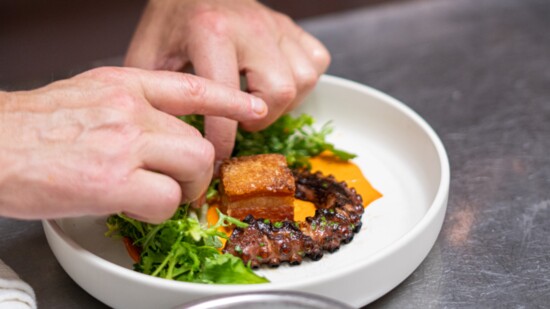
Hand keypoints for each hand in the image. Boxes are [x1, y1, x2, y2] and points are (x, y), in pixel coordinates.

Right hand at [0, 67, 265, 222]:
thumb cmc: (30, 129)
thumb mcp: (84, 96)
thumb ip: (126, 107)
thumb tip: (157, 132)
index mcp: (123, 84)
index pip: (192, 87)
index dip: (229, 98)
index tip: (253, 108)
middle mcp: (129, 108)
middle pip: (199, 141)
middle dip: (197, 170)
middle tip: (180, 184)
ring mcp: (124, 142)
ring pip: (193, 166)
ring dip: (184, 190)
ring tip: (160, 197)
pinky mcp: (112, 181)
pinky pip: (165, 199)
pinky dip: (159, 210)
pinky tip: (135, 206)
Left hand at [125, 0, 330, 158]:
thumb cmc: (171, 20)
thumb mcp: (149, 55)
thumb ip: (157, 94)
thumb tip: (168, 139)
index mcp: (211, 32)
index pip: (226, 97)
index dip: (223, 138)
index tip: (218, 158)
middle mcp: (250, 27)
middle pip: (279, 90)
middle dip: (262, 119)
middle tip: (241, 122)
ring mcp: (275, 25)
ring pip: (303, 79)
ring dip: (284, 103)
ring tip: (258, 102)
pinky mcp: (290, 26)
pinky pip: (317, 61)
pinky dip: (302, 80)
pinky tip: (275, 83)